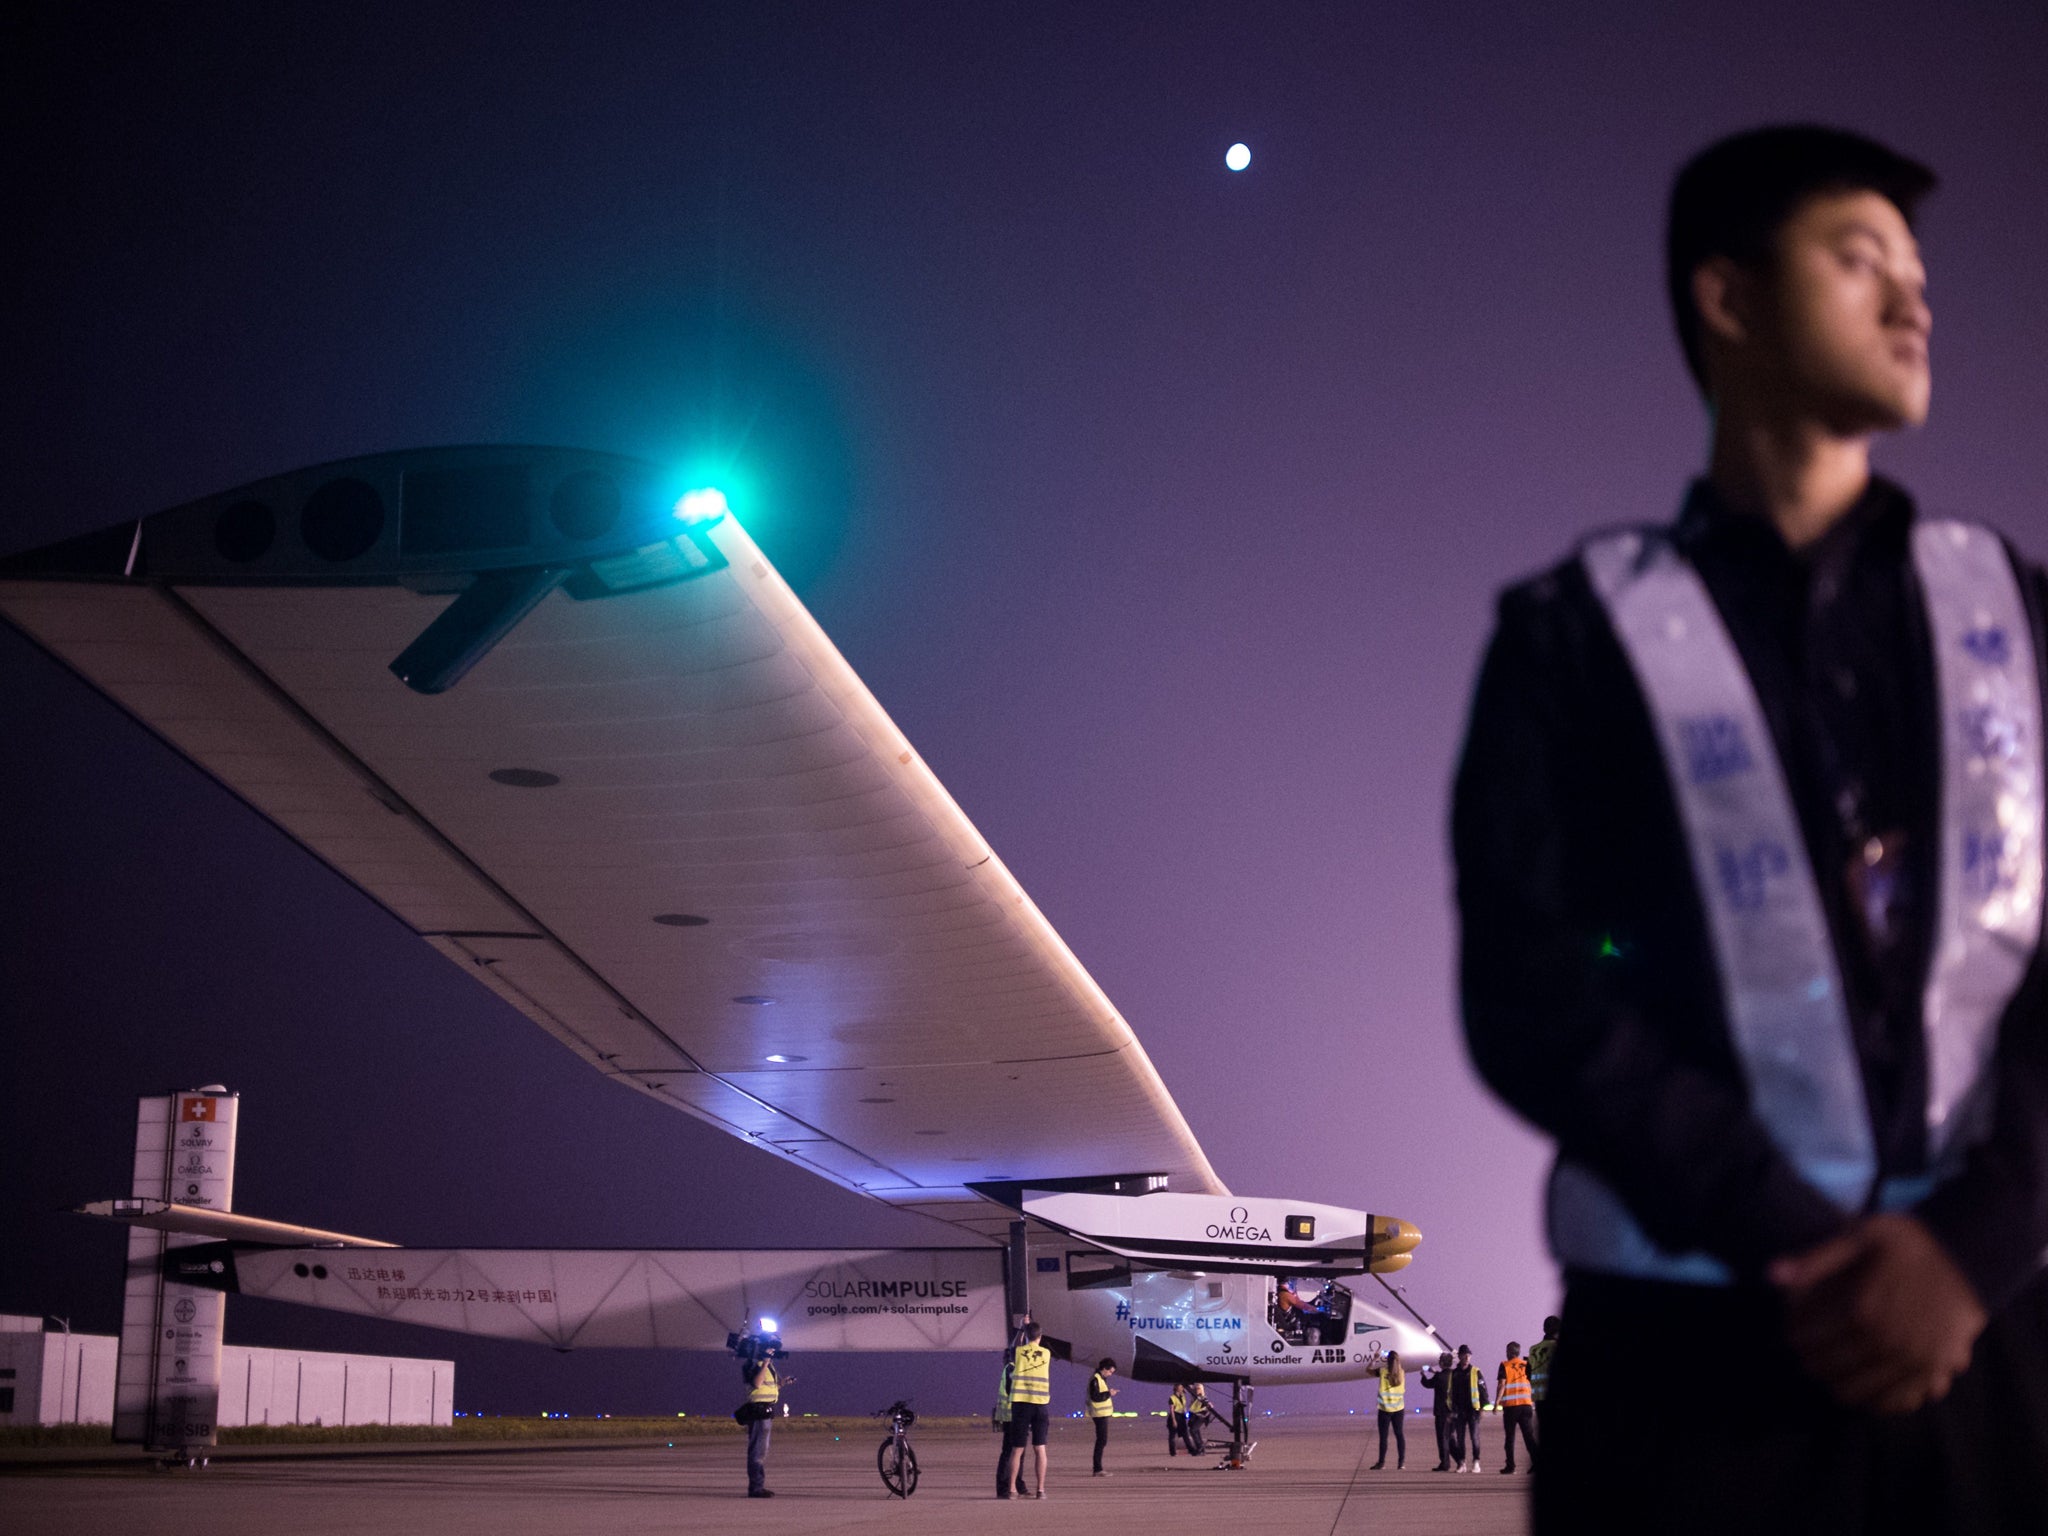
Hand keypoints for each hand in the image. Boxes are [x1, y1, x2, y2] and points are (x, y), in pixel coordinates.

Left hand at [1769, 1213, 1985, 1414]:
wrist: (1969, 1255)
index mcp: (1862, 1312)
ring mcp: (1914, 1360)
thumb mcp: (1860, 1235)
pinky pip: (1901, 1399)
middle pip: (1834, 1370)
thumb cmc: (1910, 1242)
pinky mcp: (1936, 1368)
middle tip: (1807, 1358)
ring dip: (1842, 1386)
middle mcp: (1887, 1342)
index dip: (1796, 1341)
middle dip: (1814, 1365)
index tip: (1791, 1336)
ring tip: (1832, 1375)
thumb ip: (1815, 1259)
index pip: (1813, 1342)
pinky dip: (1880, 1401)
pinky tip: (1867, 1392)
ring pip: (1863, 1392)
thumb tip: (1770, 1276)